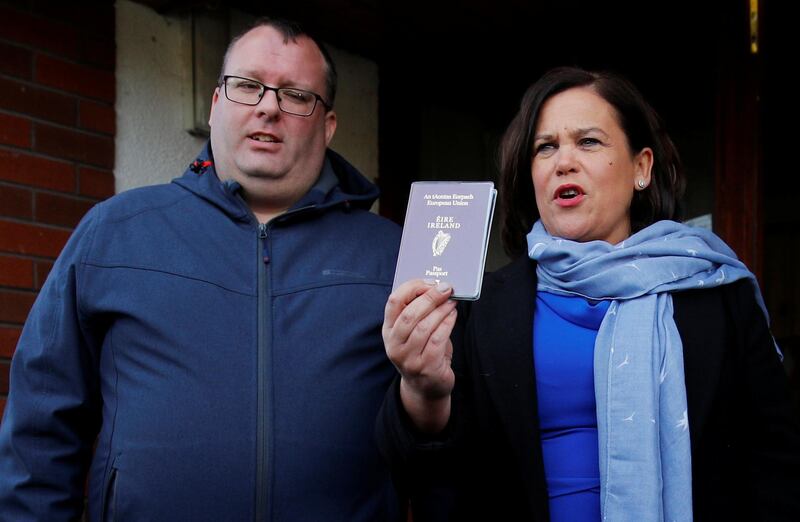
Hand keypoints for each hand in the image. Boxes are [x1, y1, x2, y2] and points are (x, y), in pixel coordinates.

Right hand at [383, 279, 457, 432]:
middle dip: (430, 297)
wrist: (425, 388)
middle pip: (410, 314)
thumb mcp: (412, 333)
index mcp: (388, 331)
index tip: (429, 282)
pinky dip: (447, 324)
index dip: (412, 288)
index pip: (394, 302)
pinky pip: (437, 339)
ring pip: (425, 326)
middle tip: (446, 288)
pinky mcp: (426, 367)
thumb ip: (418, 312)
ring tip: (452, 302)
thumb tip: (437, 286)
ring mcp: (408, 358)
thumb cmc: (421, 352)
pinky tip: (453, 315)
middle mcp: (394, 345)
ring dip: (441, 310)